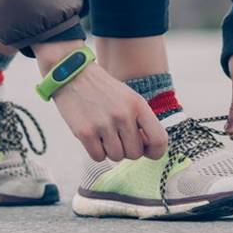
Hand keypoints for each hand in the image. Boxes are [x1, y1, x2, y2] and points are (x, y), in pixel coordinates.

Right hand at [33, 40, 167, 161]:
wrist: (73, 75)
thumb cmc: (104, 90)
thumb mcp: (129, 98)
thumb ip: (141, 121)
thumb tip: (149, 150)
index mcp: (138, 104)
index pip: (159, 139)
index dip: (156, 151)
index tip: (148, 151)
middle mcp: (123, 115)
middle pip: (135, 154)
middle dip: (127, 149)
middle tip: (118, 136)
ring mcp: (104, 124)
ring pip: (117, 157)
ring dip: (111, 150)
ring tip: (104, 132)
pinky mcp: (85, 133)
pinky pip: (98, 157)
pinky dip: (96, 151)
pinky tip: (93, 136)